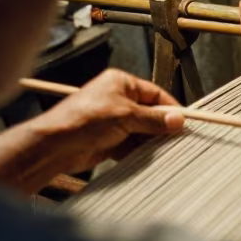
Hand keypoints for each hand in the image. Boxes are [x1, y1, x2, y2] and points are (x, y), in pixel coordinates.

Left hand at [31, 69, 184, 172]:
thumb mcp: (125, 116)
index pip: (154, 93)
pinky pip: (131, 144)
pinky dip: (139, 151)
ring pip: (142, 130)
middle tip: (177, 138)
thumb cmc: (85, 120)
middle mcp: (117, 99)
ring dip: (150, 140)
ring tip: (163, 150)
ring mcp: (113, 120)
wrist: (56, 146)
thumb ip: (153, 119)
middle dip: (161, 126)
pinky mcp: (109, 140)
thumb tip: (178, 120)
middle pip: (149, 113)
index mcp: (121, 83)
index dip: (170, 108)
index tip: (185, 121)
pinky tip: (146, 157)